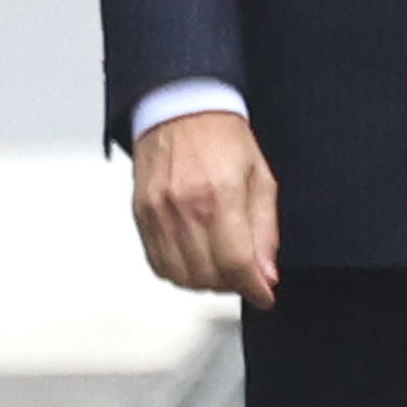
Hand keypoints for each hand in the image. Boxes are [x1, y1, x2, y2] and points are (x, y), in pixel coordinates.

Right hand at [133, 108, 280, 306]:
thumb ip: (264, 231)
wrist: (180, 110)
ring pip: (180, 275)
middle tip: (246, 276)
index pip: (235, 262)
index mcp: (219, 196)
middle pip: (206, 275)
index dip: (254, 288)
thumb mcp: (261, 179)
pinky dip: (179, 273)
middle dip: (232, 285)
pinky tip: (196, 261)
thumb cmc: (224, 138)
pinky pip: (157, 263)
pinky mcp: (140, 215)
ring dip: (205, 283)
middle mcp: (183, 208)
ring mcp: (157, 213)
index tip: (265, 296)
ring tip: (222, 268)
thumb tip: (266, 274)